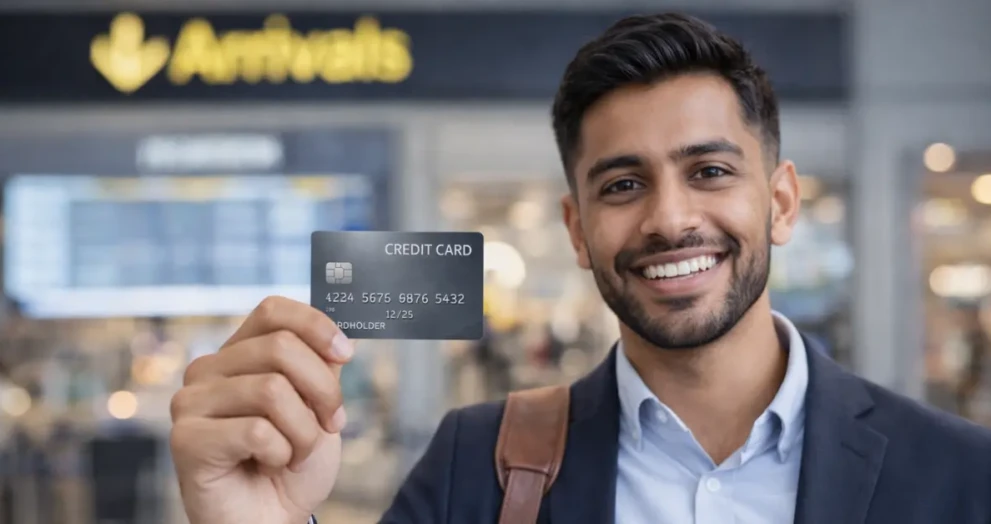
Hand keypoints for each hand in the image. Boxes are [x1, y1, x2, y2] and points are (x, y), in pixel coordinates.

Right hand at [170, 296, 353, 523]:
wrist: (272, 520)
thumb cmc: (291, 465)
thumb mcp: (318, 408)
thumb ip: (321, 369)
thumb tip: (336, 343)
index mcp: (238, 353)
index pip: (273, 310)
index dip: (315, 326)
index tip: (345, 355)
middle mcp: (207, 370)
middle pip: (281, 347)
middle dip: (322, 390)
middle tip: (329, 424)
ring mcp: (191, 403)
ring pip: (272, 390)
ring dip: (303, 431)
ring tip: (295, 453)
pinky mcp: (186, 440)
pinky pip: (256, 432)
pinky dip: (281, 453)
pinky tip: (269, 465)